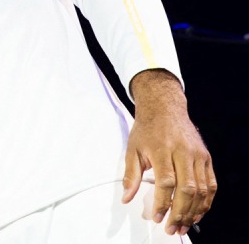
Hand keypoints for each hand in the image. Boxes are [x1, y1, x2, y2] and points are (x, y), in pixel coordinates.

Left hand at [123, 69, 215, 236]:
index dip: (163, 203)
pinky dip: (206, 201)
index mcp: (162, 149)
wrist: (165, 109)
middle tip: (172, 228)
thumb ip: (131, 175)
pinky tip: (197, 213)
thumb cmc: (147, 129)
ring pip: (201, 189)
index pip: (166, 182)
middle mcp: (183, 152)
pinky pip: (210, 184)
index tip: (158, 217)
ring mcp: (198, 155)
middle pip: (187, 189)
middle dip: (180, 212)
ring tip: (184, 225)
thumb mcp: (132, 149)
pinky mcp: (206, 158)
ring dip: (194, 211)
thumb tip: (126, 198)